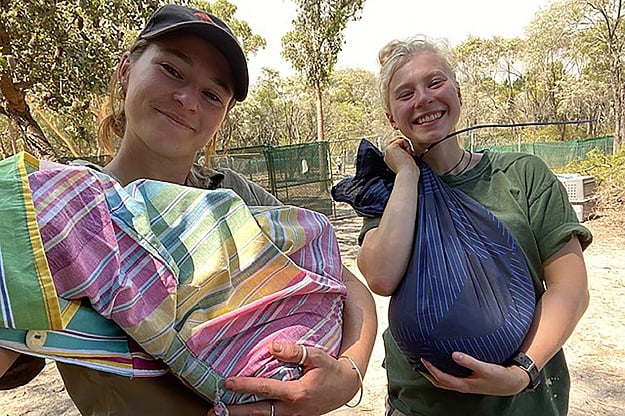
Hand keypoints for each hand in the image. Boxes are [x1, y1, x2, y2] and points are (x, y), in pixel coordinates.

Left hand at [212, 341, 359, 415]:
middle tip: (215, 410)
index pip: (265, 389)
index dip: (245, 386)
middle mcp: (293, 409)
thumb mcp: (317, 356)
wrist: (346, 387)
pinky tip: (244, 412)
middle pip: (259, 412)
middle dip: (236, 412)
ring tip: (223, 414)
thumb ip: (295, 352)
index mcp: (297, 393)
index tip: (227, 383)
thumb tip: (273, 347)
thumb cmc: (331, 370)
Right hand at [384, 137, 417, 174]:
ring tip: (408, 156)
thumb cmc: (410, 171)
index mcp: (389, 159)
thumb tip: (409, 150)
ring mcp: (387, 151)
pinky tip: (407, 154)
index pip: (397, 148)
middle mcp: (387, 155)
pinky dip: (407, 146)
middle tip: (409, 157)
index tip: (408, 159)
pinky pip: (401, 140)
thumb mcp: (406, 161)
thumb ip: (404, 154)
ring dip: (407, 147)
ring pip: (400, 141)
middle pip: (398, 142)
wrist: (408, 173)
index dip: (404, 149)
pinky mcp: (391, 147)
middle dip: (405, 147)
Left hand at [420, 352, 529, 395]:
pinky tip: (443, 364)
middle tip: (417, 363)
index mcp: (464, 384)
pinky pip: (451, 378)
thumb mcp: (485, 368)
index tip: (422, 358)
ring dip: (433, 374)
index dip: (430, 369)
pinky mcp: (469, 381)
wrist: (512, 383)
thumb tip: (453, 354)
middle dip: (427, 373)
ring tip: (425, 364)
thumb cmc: (499, 376)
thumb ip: (469, 361)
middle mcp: (462, 386)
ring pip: (444, 382)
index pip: (442, 378)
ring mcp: (465, 385)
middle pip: (439, 382)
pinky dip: (443, 373)